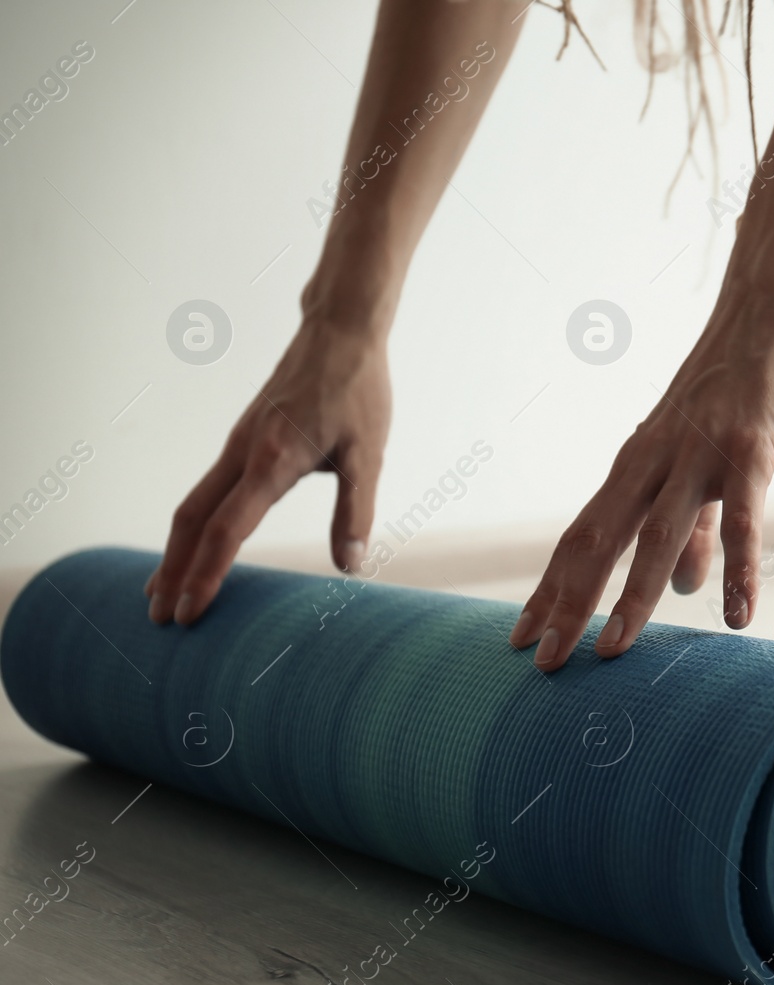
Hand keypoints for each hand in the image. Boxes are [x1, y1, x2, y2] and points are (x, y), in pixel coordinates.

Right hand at [145, 319, 391, 624]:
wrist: (339, 334)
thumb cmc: (358, 391)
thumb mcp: (370, 454)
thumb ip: (357, 511)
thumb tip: (350, 567)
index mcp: (272, 462)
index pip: (227, 531)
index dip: (206, 576)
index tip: (190, 614)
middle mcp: (243, 454)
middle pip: (191, 522)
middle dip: (173, 571)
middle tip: (162, 619)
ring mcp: (239, 446)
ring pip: (193, 504)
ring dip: (176, 550)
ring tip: (162, 592)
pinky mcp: (244, 440)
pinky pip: (208, 490)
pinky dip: (193, 525)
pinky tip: (197, 543)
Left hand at [510, 292, 773, 668]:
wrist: (769, 312)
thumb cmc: (734, 389)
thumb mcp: (701, 460)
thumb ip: (695, 529)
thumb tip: (685, 586)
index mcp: (636, 465)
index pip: (580, 537)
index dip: (550, 589)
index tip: (522, 638)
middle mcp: (653, 462)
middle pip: (598, 541)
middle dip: (568, 604)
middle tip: (544, 663)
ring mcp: (699, 456)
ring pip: (657, 536)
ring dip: (633, 596)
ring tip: (614, 650)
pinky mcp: (750, 452)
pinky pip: (743, 522)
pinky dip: (739, 571)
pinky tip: (736, 616)